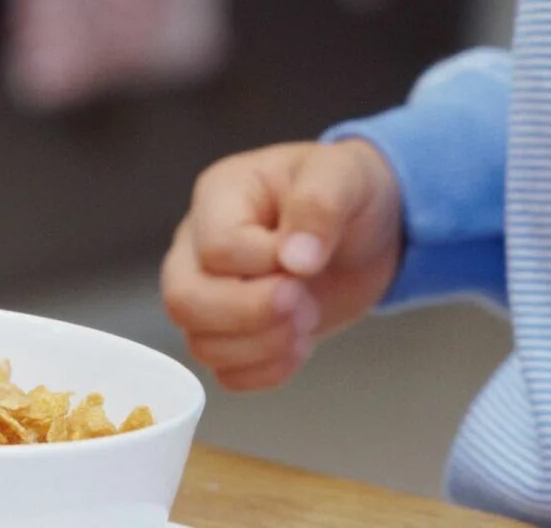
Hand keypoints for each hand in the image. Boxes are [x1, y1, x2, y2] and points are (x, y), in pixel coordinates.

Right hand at [161, 139, 401, 391]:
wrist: (366, 231)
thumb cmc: (347, 192)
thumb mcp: (344, 178)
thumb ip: (318, 207)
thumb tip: (295, 259)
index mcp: (220, 195)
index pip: (216, 249)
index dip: (264, 266)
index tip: (311, 260)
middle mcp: (199, 244)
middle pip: (184, 300)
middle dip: (251, 315)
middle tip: (304, 302)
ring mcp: (210, 291)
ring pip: (201, 343)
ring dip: (264, 346)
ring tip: (307, 318)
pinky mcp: (231, 332)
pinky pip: (227, 372)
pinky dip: (268, 370)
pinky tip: (300, 342)